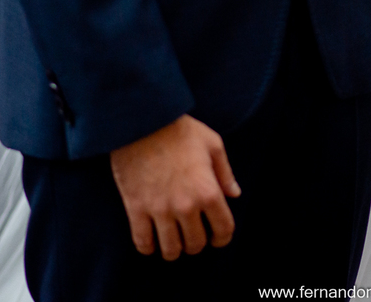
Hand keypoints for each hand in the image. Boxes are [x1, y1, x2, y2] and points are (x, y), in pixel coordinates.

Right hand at [110, 115, 240, 260]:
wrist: (142, 121)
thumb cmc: (180, 130)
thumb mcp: (212, 144)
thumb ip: (225, 172)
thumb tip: (234, 194)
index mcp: (208, 191)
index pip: (223, 230)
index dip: (222, 238)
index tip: (217, 237)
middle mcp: (186, 206)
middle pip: (196, 244)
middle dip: (197, 244)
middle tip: (193, 235)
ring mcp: (160, 210)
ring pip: (170, 250)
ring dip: (174, 249)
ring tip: (173, 241)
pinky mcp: (136, 209)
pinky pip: (142, 242)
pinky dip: (148, 247)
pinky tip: (152, 241)